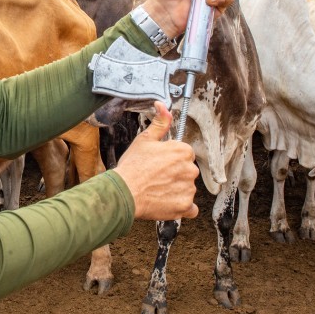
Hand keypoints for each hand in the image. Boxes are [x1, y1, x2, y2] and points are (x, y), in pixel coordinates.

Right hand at [114, 102, 198, 219]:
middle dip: (175, 174)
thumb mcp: (144, 139)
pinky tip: (167, 202)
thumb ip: (160, 123)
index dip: (170, 159)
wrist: (124, 193)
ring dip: (177, 190)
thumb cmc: (132, 166)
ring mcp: (189, 189)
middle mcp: (190, 169)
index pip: (184, 154)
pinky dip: (181, 206)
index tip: (159, 164)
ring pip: (187, 188)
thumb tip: (162, 106)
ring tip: (158, 190)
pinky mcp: (185, 207)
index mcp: (183, 151)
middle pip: (187, 171)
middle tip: (157, 177)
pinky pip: (190, 208)